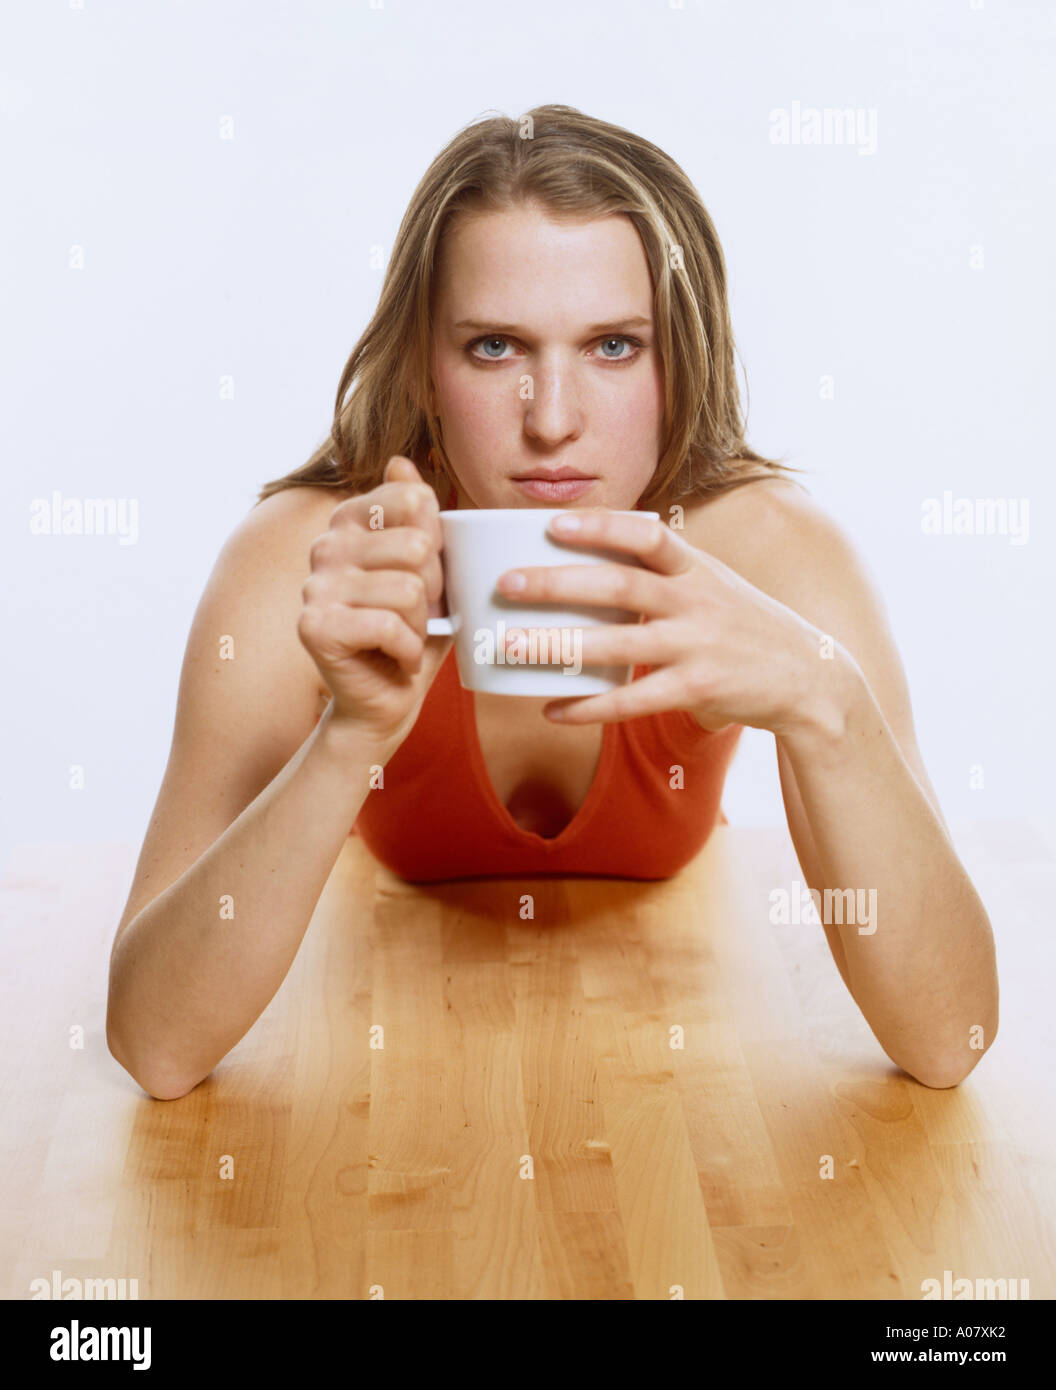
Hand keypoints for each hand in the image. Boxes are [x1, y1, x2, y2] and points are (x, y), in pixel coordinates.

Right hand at [298, 456, 452, 746]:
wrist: (385, 702)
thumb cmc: (411, 632)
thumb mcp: (428, 569)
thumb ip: (418, 516)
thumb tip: (400, 462)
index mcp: (349, 522)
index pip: (413, 502)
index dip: (438, 547)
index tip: (424, 578)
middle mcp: (324, 546)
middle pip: (417, 548)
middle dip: (432, 591)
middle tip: (413, 618)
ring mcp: (314, 585)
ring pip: (408, 590)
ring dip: (420, 626)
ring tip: (404, 640)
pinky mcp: (315, 626)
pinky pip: (391, 625)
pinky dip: (408, 651)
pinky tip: (395, 660)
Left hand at [495, 509, 836, 734]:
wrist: (808, 680)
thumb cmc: (743, 629)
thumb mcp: (713, 587)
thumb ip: (663, 578)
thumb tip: (590, 570)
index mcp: (696, 569)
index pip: (645, 535)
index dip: (599, 526)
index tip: (551, 523)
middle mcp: (695, 601)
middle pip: (618, 585)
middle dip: (558, 583)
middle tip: (507, 583)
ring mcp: (696, 646)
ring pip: (616, 643)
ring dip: (558, 644)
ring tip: (511, 647)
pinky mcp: (697, 690)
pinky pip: (631, 701)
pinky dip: (588, 708)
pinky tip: (552, 710)